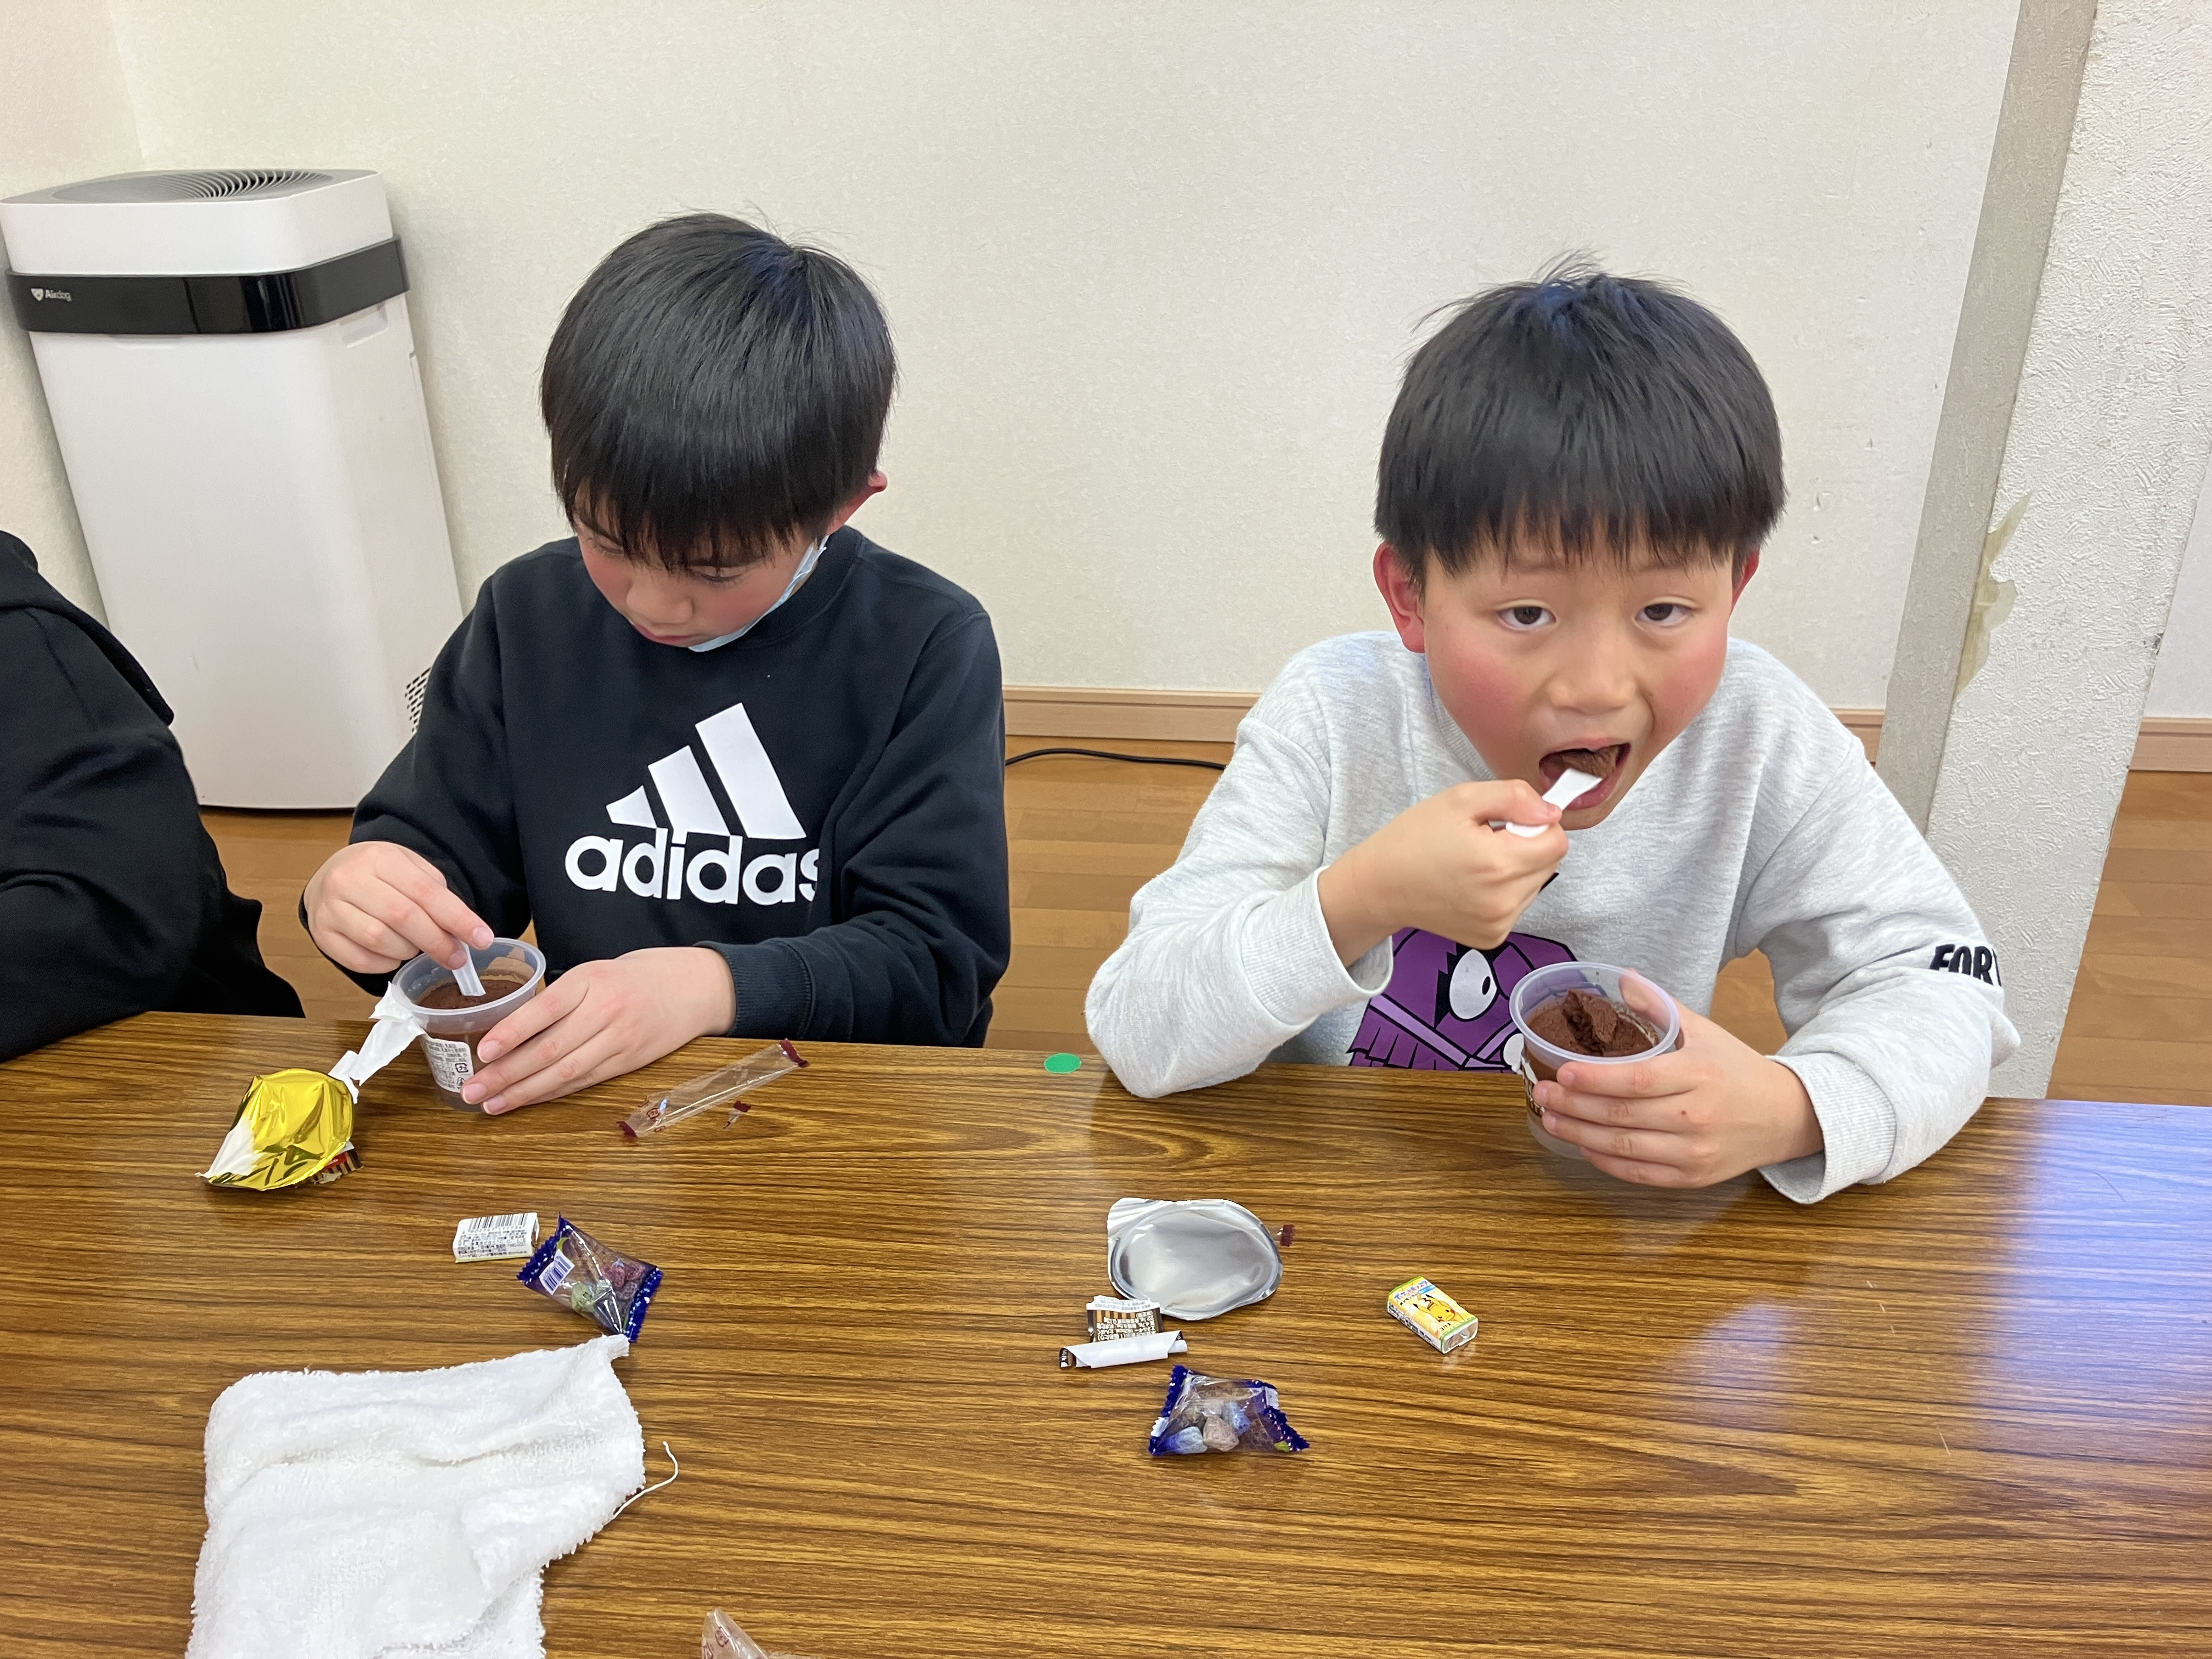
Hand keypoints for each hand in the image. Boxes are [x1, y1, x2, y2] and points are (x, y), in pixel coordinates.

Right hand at [305, 840, 491, 974]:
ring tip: (417, 947)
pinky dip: (385, 963)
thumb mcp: (410, 868)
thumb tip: (464, 931)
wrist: (332, 874)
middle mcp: (349, 880)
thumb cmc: (379, 874)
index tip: (482, 938)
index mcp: (379, 858)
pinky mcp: (321, 934)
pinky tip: (393, 954)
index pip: (426, 891)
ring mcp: (330, 908)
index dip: (458, 918)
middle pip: (403, 917)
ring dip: (408, 951)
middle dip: (437, 942)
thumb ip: (436, 894)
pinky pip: (360, 960)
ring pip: (379, 940)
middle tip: (457, 957)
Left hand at [462, 946, 736, 1112]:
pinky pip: (584, 1080)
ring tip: (490, 1103)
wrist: (693, 987)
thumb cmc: (636, 976)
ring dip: (524, 1091)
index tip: (483, 1051)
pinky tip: (526, 1100)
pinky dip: (551, 1093)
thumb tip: (509, 1030)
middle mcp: (606, 1010)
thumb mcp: (596, 972)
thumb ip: (561, 997)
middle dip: (507, 1073)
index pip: (546, 1009)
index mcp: (592, 979)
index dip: (513, 1032)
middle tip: (473, 1089)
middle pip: (551, 1048)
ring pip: (566, 1072)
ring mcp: (620, 1039)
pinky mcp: (629, 1062)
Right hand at [1317, 781, 1566, 962]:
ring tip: (1477, 863)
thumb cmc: (1414, 838)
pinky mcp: (1492, 937)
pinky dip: (1504, 891)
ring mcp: (1498, 924)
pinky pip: (1518, 905)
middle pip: (1550, 863)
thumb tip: (1552, 811)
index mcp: (1497, 864)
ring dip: (1517, 869)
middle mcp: (1503, 901)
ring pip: (1536, 884)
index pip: (1557, 841)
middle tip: (1487, 840)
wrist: (1380, 885)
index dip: (1538, 822)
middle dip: (1528, 845)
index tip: (1507, 820)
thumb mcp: (1460, 799)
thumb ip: (1514, 797)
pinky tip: (1474, 884)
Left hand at [1531, 980, 1823, 1186]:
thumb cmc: (1737, 1070)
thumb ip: (1660, 1006)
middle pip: (1622, 1116)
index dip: (1595, 1079)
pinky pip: (1637, 1174)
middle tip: (1543, 1093)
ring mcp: (1694, 1152)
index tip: (1563, 1072)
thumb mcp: (1705, 1030)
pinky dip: (1604, 1161)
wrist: (1785, 1117)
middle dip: (1574, 1106)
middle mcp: (1696, 1117)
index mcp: (1699, 1075)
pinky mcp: (1691, 1178)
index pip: (1637, 1080)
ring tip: (1550, 1118)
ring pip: (1623, 1148)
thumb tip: (1621, 976)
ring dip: (1579, 1134)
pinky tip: (1582, 1143)